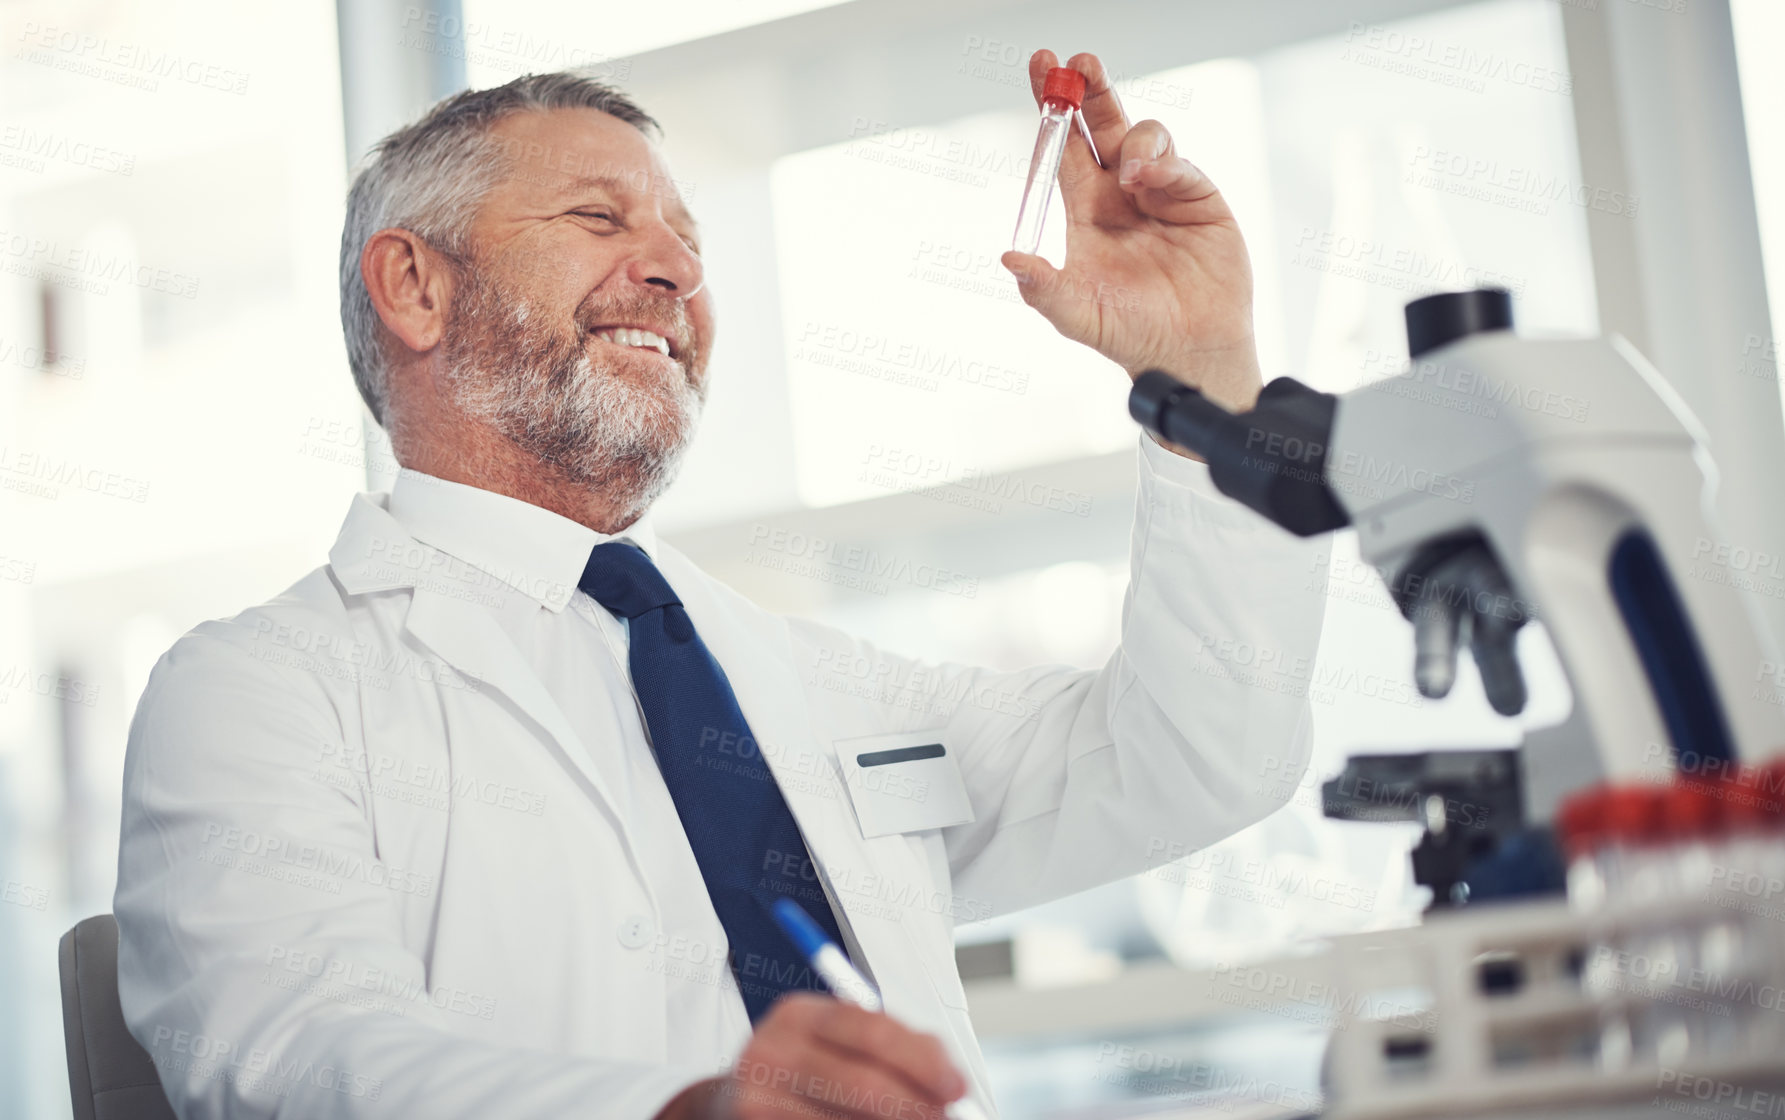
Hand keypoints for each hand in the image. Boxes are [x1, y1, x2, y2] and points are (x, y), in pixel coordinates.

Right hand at [656, 994, 966, 1119]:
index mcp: (798, 1014)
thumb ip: (897, 1050)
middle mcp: (771, 1051)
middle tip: (945, 1119)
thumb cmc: (806, 1074)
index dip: (922, 1060)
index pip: (871, 1030)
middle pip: (863, 1084)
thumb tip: (950, 1085)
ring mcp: (756, 1099)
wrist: (729, 1106)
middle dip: (916, 1107)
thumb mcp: (841, 1044)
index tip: (957, 1086)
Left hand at [1002, 50, 1262, 412]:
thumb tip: (1009, 260)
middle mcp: (1120, 194)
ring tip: (1134, 172)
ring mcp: (1160, 192)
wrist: (1187, 353)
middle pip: (1102, 127)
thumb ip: (1043, 288)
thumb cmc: (1128, 335)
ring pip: (1144, 137)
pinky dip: (1165, 163)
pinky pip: (1179, 164)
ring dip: (1134, 138)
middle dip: (1089, 91)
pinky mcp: (1197, 198)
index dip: (1052, 109)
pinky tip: (1153, 180)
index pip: (1063, 149)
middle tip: (1077, 62)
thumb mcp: (1076, 316)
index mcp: (1085, 211)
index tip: (1041, 69)